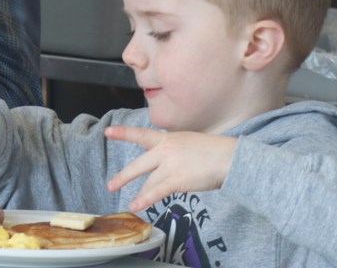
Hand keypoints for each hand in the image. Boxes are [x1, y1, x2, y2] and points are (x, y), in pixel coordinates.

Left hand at [104, 127, 236, 211]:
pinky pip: (157, 191)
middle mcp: (166, 151)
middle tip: (110, 184)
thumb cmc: (214, 150)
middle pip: (139, 164)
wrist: (229, 157)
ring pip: (148, 181)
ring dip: (137, 192)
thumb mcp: (188, 141)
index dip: (123, 133)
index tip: (107, 131)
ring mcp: (170, 165)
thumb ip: (173, 150)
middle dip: (123, 176)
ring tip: (127, 201)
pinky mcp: (177, 180)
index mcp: (168, 139)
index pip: (141, 134)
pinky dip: (145, 199)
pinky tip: (136, 205)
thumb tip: (165, 162)